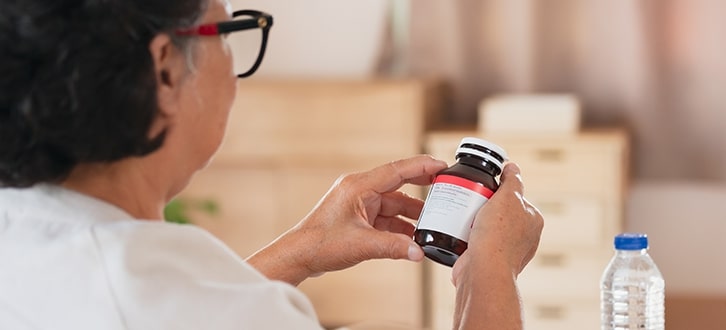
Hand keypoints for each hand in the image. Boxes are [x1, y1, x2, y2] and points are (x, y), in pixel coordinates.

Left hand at [247, 155, 447, 284]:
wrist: (299, 255)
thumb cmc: (321, 244)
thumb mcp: (362, 245)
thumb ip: (393, 247)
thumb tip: (419, 252)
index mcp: (359, 186)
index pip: (397, 170)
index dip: (422, 167)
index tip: (442, 165)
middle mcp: (359, 190)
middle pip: (398, 185)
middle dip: (422, 188)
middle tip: (445, 188)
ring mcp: (358, 203)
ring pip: (393, 204)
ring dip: (411, 214)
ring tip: (432, 224)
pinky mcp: (357, 217)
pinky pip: (385, 217)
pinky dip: (399, 226)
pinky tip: (412, 238)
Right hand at [452, 162, 542, 284]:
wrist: (482, 271)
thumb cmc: (498, 236)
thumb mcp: (508, 198)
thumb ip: (512, 180)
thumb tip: (513, 167)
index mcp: (533, 221)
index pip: (516, 197)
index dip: (499, 190)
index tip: (485, 189)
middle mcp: (523, 236)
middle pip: (499, 210)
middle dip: (483, 205)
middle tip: (471, 201)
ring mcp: (505, 249)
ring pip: (485, 225)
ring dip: (473, 220)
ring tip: (463, 216)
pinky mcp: (487, 258)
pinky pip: (474, 240)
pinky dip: (466, 235)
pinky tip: (459, 231)